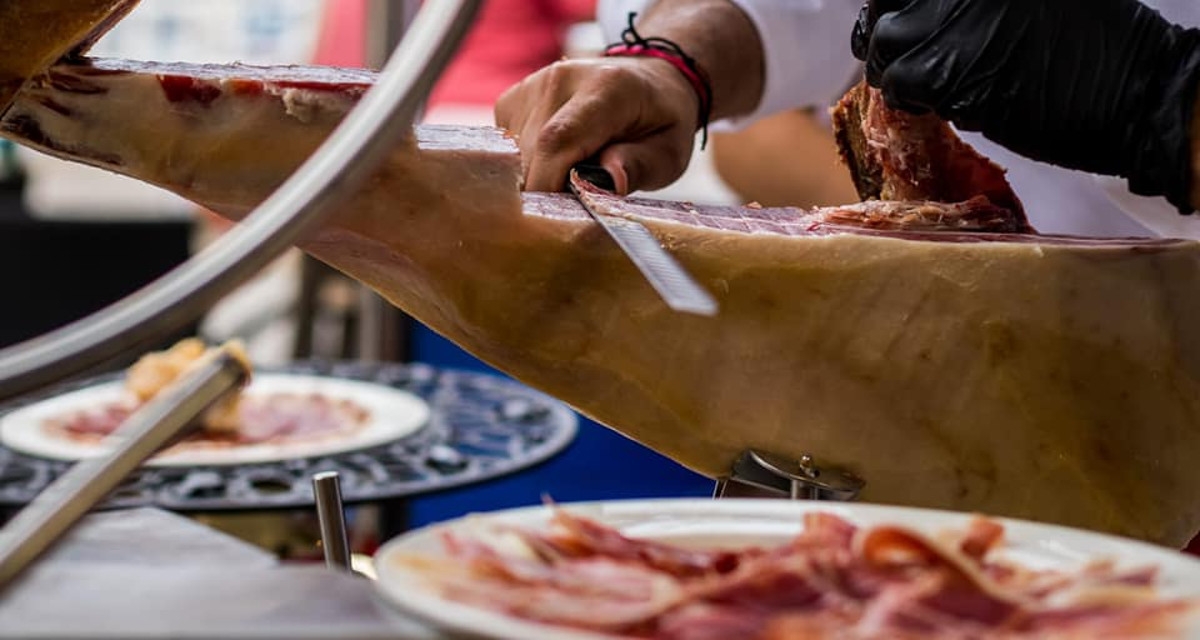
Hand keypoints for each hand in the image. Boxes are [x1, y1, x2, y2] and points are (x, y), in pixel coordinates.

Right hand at [494, 56, 699, 194]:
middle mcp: (562, 79)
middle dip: (546, 192)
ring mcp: (533, 85)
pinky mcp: (514, 99)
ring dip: (539, 178)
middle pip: (532, 152)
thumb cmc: (661, 122)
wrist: (649, 81)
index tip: (555, 220)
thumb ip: (640, 166)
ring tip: (573, 178)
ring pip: (515, 155)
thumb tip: (607, 181)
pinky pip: (508, 148)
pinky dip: (529, 165)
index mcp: (607, 87)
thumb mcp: (670, 152)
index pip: (557, 140)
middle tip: (575, 208)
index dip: (547, 185)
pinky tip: (558, 161)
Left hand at [851, 0, 1199, 212]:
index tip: (908, 24)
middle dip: (890, 36)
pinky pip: (897, 84)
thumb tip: (923, 16)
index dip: (901, 7)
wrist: (1132, 92)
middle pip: (885, 5)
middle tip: (910, 60)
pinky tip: (942, 104)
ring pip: (883, 44)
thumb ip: (973, 7)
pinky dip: (910, 101)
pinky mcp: (940, 72)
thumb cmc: (1091, 47)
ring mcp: (944, 23)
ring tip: (931, 85)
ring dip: (898, 70)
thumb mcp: (1031, 2)